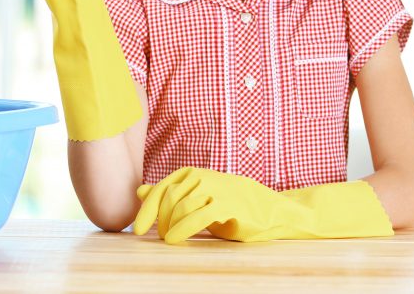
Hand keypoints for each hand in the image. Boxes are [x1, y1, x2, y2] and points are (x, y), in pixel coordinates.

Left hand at [133, 167, 393, 244]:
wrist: (277, 212)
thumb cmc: (236, 208)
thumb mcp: (201, 201)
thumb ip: (172, 195)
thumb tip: (141, 192)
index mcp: (199, 174)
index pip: (165, 186)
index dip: (147, 206)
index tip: (136, 226)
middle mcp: (207, 177)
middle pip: (170, 196)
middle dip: (156, 217)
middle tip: (150, 235)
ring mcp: (220, 188)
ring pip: (181, 205)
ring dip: (168, 224)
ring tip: (166, 238)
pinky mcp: (231, 204)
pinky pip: (198, 214)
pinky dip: (182, 228)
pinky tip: (175, 239)